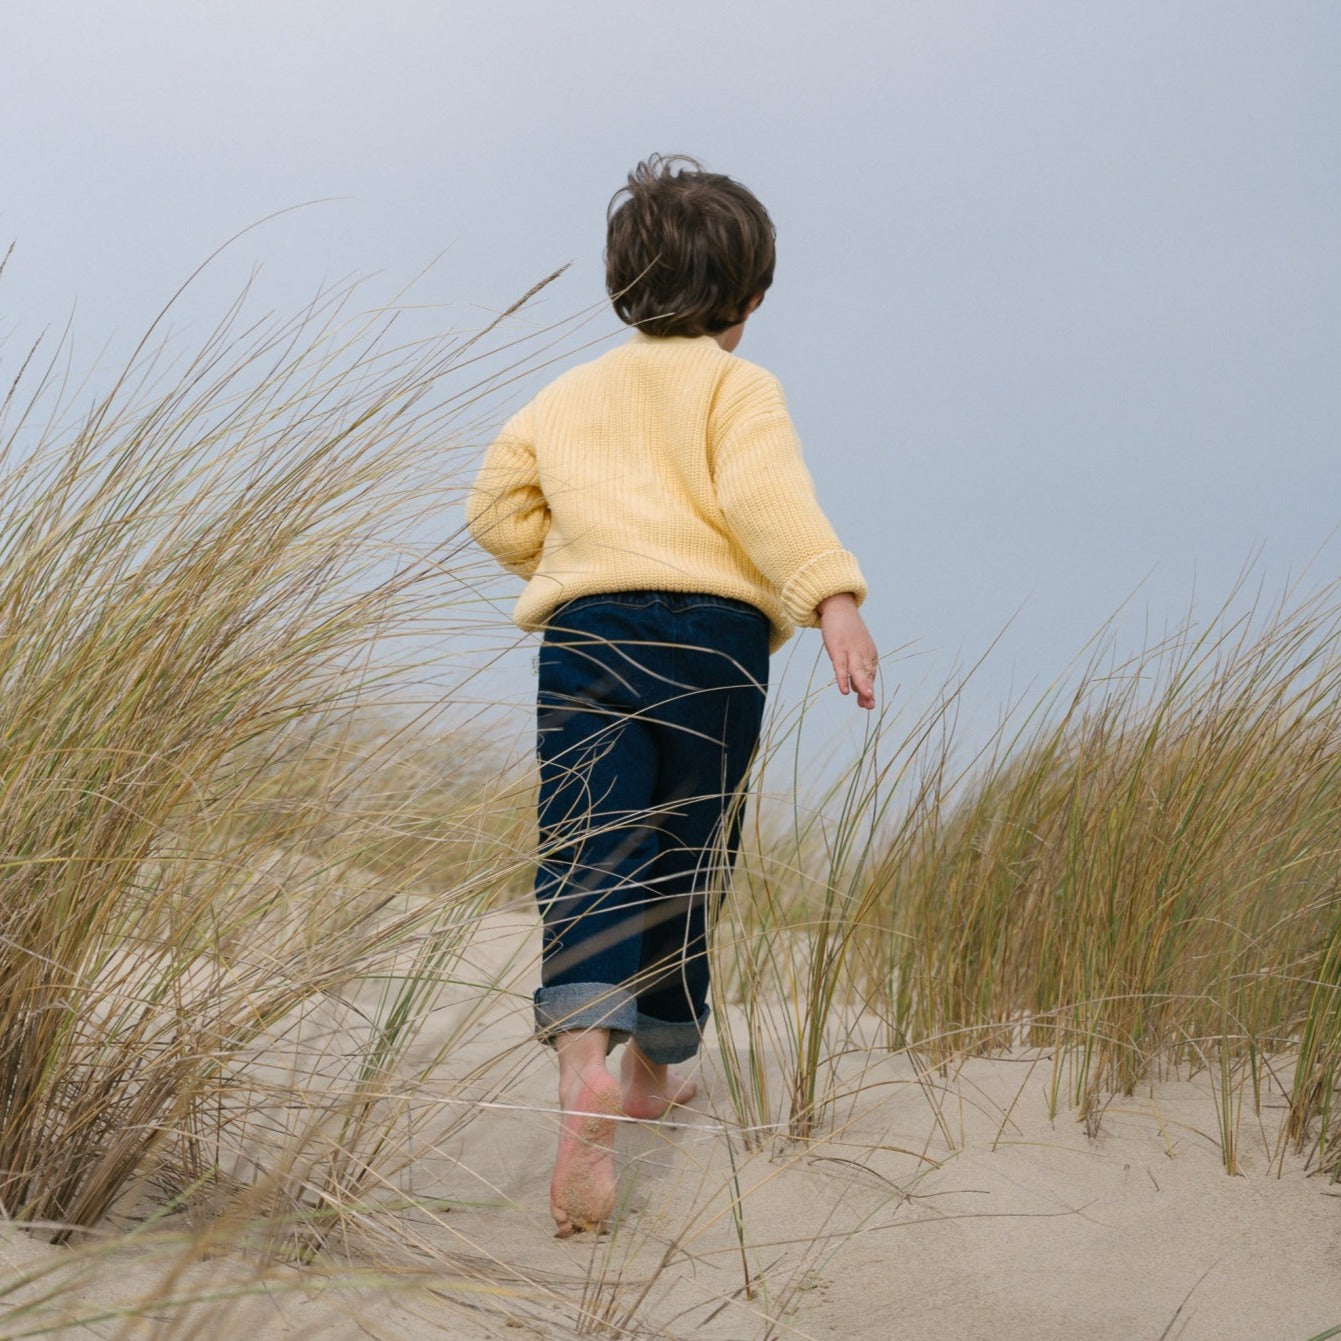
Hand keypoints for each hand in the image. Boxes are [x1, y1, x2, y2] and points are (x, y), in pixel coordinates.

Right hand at [816, 593, 877, 709]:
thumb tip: (856, 689)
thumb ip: (855, 667)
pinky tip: (844, 690)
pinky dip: (843, 679)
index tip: (869, 704)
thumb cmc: (846, 630)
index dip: (869, 689)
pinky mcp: (838, 647)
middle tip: (870, 706)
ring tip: (866, 700)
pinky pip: (841, 666)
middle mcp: (863, 653)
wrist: (839, 606)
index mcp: (869, 654)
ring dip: (863, 686)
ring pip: (858, 671)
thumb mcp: (854, 648)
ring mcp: (851, 650)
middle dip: (868, 691)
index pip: (870, 675)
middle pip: (867, 675)